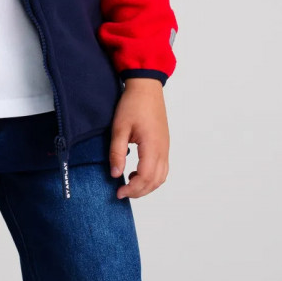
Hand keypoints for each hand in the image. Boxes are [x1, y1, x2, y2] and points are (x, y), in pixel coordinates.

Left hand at [109, 78, 168, 199]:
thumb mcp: (119, 128)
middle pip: (155, 181)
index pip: (145, 177)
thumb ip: (117, 153)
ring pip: (161, 176)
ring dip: (147, 185)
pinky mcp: (164, 144)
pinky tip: (137, 172)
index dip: (132, 189)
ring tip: (129, 183)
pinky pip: (162, 168)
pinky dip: (152, 176)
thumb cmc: (133, 104)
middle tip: (122, 192)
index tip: (118, 192)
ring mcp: (165, 147)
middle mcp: (163, 149)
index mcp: (152, 146)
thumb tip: (115, 174)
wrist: (146, 88)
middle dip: (139, 191)